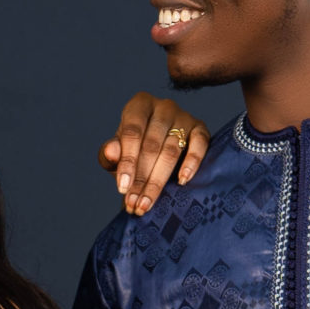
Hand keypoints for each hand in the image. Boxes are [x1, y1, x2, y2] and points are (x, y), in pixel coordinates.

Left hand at [99, 94, 209, 216]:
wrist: (158, 148)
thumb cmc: (135, 149)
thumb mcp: (117, 151)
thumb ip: (109, 153)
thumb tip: (110, 152)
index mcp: (139, 105)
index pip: (132, 133)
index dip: (127, 162)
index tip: (122, 188)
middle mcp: (163, 106)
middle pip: (152, 145)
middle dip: (142, 178)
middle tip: (135, 203)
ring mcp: (184, 116)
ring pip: (171, 150)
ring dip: (158, 180)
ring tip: (147, 203)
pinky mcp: (200, 128)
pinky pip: (199, 144)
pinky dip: (191, 163)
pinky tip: (182, 181)